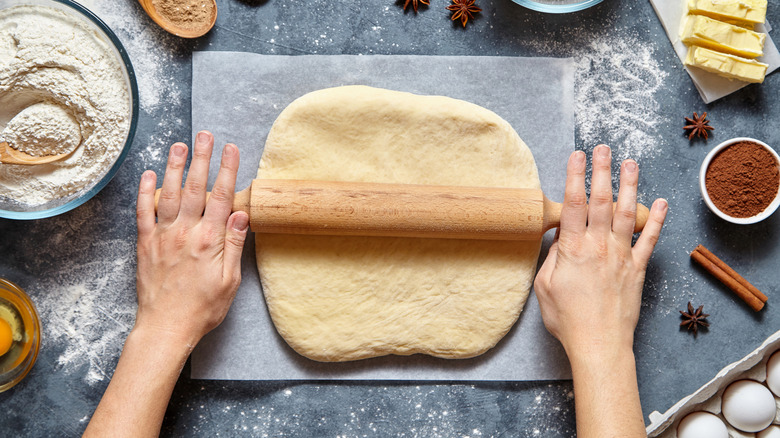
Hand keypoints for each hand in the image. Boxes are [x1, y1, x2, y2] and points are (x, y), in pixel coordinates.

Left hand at [135, 131, 248, 347]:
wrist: (167, 326)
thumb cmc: (203, 308)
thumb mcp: (230, 280)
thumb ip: (235, 245)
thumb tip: (242, 215)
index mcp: (210, 240)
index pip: (222, 197)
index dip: (228, 170)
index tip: (232, 149)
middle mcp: (186, 232)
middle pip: (195, 187)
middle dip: (201, 158)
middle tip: (205, 135)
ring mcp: (163, 236)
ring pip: (168, 193)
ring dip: (173, 167)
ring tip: (178, 145)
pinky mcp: (146, 244)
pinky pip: (143, 212)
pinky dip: (144, 192)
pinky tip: (148, 174)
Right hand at [534, 145, 666, 357]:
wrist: (599, 343)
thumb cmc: (568, 319)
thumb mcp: (545, 286)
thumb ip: (553, 258)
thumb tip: (561, 238)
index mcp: (573, 250)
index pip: (572, 204)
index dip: (574, 176)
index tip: (576, 155)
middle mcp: (599, 247)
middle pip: (600, 201)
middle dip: (601, 171)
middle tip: (603, 148)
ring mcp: (621, 256)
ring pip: (625, 213)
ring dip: (629, 185)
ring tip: (630, 163)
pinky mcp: (637, 269)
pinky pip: (649, 240)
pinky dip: (656, 220)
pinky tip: (660, 202)